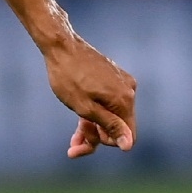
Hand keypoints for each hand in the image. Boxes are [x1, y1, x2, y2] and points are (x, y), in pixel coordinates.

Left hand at [44, 30, 135, 157]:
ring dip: (94, 128)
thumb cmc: (68, 78)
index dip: (107, 143)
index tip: (82, 145)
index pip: (127, 135)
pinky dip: (95, 112)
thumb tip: (129, 145)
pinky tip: (80, 119)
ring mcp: (122, 84)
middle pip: (118, 126)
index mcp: (124, 101)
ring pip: (111, 115)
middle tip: (72, 142)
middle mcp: (129, 92)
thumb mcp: (85, 108)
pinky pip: (108, 102)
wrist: (61, 47)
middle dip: (96, 137)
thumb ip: (109, 126)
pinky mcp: (114, 78)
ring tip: (73, 138)